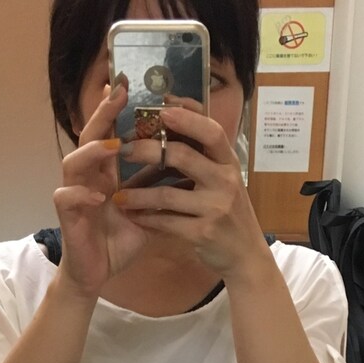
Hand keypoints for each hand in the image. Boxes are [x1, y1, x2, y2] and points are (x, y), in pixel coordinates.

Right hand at [53, 74, 153, 297]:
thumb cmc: (120, 240)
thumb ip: (160, 189)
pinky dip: (80, 194)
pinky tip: (98, 196)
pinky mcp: (67, 216)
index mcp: (107, 172)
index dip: (118, 110)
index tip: (132, 85)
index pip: (111, 133)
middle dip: (104, 114)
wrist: (98, 273)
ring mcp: (75, 194)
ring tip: (113, 146)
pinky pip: (66, 197)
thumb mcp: (147, 211)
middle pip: (90, 137)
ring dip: (92, 151)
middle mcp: (89, 177)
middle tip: (119, 92)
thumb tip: (190, 171)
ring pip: (73, 161)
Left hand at [112, 101, 267, 279]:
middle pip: (182, 155)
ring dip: (138, 194)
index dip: (187, 116)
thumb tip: (172, 121)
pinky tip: (132, 216)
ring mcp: (215, 208)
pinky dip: (147, 218)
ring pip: (168, 193)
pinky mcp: (203, 233)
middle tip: (123, 149)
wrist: (245, 254)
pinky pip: (167, 222)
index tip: (161, 106)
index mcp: (229, 162)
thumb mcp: (224, 179)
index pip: (211, 131)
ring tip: (118, 194)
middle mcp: (225, 181)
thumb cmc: (229, 212)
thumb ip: (204, 156)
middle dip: (147, 150)